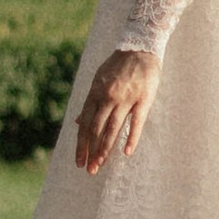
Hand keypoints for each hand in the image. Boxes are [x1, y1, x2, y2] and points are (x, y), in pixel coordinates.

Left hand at [75, 44, 159, 173]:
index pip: (85, 125)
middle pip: (96, 130)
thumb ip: (89, 103)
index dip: (81, 145)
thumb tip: (76, 122)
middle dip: (91, 151)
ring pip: (112, 128)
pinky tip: (126, 152)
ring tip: (100, 165)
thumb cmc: (117, 66)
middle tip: (89, 170)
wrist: (140, 47)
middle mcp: (107, 98)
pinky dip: (131, 138)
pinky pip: (136, 122)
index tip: (78, 161)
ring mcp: (125, 99)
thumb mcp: (98, 81)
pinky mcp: (143, 99)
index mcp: (95, 94)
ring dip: (105, 149)